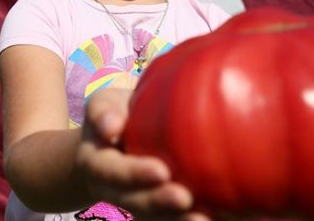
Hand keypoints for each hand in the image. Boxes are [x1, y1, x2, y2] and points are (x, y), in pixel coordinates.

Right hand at [77, 88, 210, 220]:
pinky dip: (186, 220)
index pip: (111, 172)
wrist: (110, 144)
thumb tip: (111, 126)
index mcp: (96, 164)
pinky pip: (166, 220)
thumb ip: (103, 112)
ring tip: (204, 218)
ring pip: (150, 220)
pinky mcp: (151, 212)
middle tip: (184, 199)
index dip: (134, 174)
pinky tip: (217, 218)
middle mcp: (110, 192)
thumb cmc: (115, 115)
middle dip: (158, 204)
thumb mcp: (103, 105)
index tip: (161, 171)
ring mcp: (130, 206)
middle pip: (132, 203)